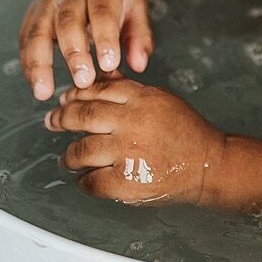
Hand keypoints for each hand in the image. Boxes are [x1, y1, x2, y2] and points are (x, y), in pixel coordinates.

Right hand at [18, 0, 154, 100]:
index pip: (103, 12)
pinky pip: (26, 39)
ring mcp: (49, 1)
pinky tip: (36, 83)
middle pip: (68, 20)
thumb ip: (140, 38)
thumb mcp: (137, 11)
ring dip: (40, 63)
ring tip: (44, 92)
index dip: (105, 39)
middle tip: (83, 81)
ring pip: (39, 30)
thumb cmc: (116, 2)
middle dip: (74, 53)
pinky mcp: (33, 13)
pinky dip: (29, 63)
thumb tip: (139, 65)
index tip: (109, 66)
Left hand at [44, 77, 222, 205]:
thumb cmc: (187, 132)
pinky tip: (85, 180)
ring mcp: (127, 153)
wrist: (209, 165)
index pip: (96, 91)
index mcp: (140, 99)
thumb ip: (129, 90)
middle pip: (81, 116)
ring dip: (69, 156)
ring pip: (81, 151)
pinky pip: (92, 181)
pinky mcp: (126, 182)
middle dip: (61, 119)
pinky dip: (84, 182)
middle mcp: (131, 123)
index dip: (75, 95)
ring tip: (67, 159)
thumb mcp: (160, 99)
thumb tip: (100, 78)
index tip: (64, 100)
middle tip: (52, 122)